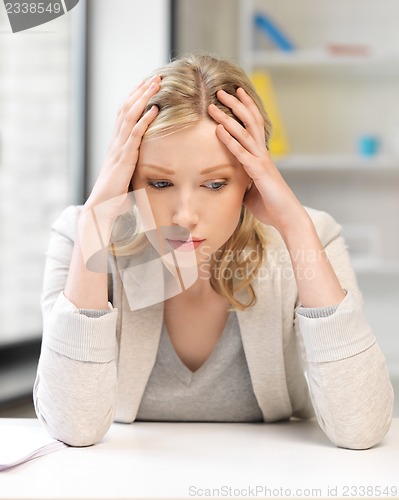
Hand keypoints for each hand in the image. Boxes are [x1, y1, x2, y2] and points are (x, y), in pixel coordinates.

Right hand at [83, 75, 159, 223]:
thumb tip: (150, 170)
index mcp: (117, 144)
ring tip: (155, 84)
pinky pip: (135, 134)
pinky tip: (154, 109)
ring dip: (143, 98)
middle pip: (127, 108)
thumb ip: (135, 167)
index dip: (136, 98)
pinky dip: (144, 120)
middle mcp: (116, 142)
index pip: (125, 114)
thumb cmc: (115, 196)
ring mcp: (119, 148)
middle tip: (154, 77)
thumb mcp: (127, 176)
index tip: (147, 86)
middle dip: (141, 91)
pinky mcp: (124, 158)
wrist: (102, 207)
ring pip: (130, 116)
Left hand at [208, 88, 306, 233]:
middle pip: (250, 121)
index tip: (234, 95)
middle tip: (221, 90)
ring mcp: (261, 161)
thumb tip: (232, 179)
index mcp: (261, 156)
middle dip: (236, 104)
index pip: (253, 126)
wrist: (287, 217)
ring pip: (244, 132)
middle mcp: (262, 153)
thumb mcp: (251, 190)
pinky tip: (218, 130)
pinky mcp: (259, 172)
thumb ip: (242, 179)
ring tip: (214, 105)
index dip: (245, 108)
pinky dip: (229, 140)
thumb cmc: (270, 205)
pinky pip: (241, 153)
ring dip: (228, 117)